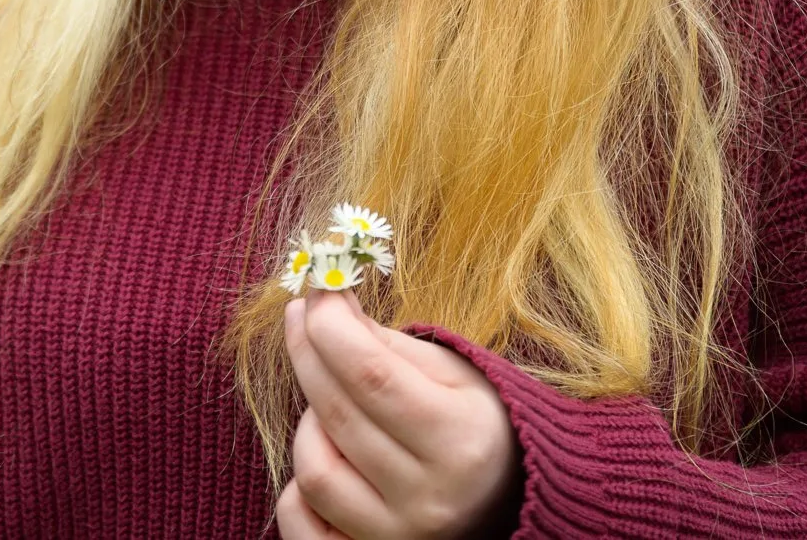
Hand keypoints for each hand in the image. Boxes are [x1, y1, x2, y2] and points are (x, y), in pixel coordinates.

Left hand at [277, 288, 519, 539]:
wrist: (509, 500)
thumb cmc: (474, 423)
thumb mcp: (449, 373)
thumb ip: (383, 341)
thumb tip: (323, 301)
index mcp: (460, 440)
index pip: (372, 374)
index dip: (330, 326)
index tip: (315, 292)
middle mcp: (430, 500)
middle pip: (337, 415)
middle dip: (308, 353)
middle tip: (304, 318)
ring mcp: (397, 538)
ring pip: (314, 472)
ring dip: (309, 424)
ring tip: (331, 403)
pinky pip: (299, 522)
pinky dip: (297, 487)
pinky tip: (325, 456)